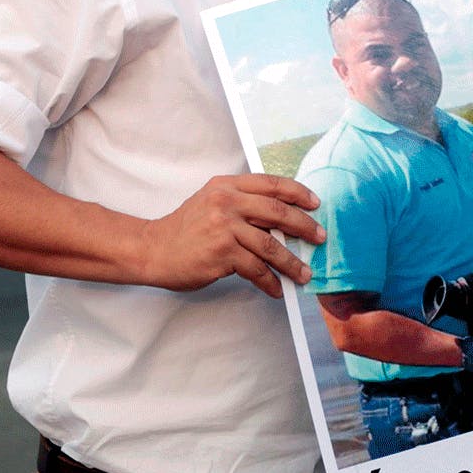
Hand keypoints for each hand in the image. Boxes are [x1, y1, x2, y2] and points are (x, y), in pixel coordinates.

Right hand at [138, 174, 323, 297]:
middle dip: (304, 226)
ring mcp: (225, 227)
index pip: (271, 184)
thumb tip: (281, 220)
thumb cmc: (185, 229)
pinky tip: (277, 288)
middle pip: (278, 212)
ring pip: (271, 245)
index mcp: (227, 185)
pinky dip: (270, 282)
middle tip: (319, 238)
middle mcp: (227, 202)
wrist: (153, 249)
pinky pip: (256, 269)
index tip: (315, 204)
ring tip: (304, 273)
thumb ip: (242, 203)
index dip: (298, 193)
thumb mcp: (212, 202)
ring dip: (292, 263)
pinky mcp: (222, 253)